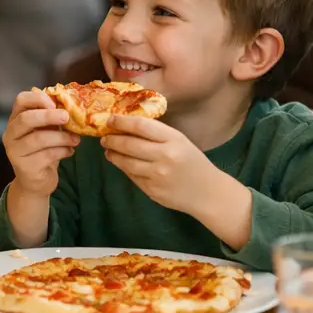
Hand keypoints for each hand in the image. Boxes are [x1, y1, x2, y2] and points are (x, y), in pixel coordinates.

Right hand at [2, 89, 78, 197]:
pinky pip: (46, 155)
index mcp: (15, 120)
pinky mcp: (24, 168)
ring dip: (61, 137)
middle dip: (49, 116)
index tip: (56, 103)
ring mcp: (14, 152)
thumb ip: (52, 118)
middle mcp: (10, 134)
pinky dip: (62, 151)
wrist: (35, 182)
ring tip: (75, 139)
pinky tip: (70, 151)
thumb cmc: (42, 151)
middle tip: (67, 117)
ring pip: (38, 138)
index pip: (20, 100)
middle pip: (26, 119)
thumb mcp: (46, 130)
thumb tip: (70, 105)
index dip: (39, 98)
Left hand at [100, 114, 223, 215]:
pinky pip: (132, 177)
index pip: (141, 126)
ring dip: (114, 155)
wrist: (208, 193)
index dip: (122, 122)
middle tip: (104, 137)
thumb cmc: (193, 162)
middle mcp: (165, 156)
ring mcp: (157, 176)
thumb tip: (127, 126)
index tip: (110, 119)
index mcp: (174, 140)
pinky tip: (122, 164)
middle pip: (129, 145)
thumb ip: (157, 134)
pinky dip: (124, 169)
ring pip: (127, 163)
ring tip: (108, 150)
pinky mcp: (152, 191)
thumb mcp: (180, 141)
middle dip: (112, 140)